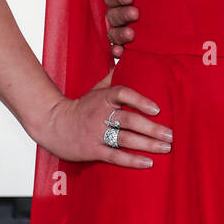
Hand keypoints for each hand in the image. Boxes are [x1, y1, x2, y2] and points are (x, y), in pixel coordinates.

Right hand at [38, 69, 171, 167]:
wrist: (52, 125)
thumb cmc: (80, 107)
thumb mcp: (95, 90)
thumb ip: (114, 79)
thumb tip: (131, 60)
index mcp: (103, 98)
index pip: (123, 94)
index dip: (140, 100)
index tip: (157, 109)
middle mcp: (100, 115)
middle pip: (128, 120)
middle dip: (152, 128)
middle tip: (171, 135)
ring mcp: (96, 134)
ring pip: (125, 139)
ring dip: (147, 144)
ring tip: (166, 148)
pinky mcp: (92, 150)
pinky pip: (115, 156)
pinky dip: (132, 160)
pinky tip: (148, 163)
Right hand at [101, 0, 137, 57]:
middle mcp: (119, 8)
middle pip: (112, 13)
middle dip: (122, 14)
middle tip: (135, 13)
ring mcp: (124, 25)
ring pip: (114, 31)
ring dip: (120, 33)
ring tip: (131, 34)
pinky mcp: (130, 39)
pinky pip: (118, 46)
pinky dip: (117, 50)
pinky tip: (121, 52)